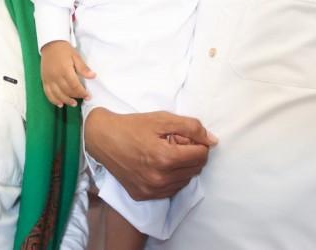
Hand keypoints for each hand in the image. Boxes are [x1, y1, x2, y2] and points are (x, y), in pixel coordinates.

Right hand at [40, 41, 95, 106]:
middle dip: (76, 96)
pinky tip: (60, 104)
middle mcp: (56, 76)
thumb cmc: (64, 50)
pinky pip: (47, 93)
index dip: (82, 92)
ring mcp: (49, 79)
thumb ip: (83, 68)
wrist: (50, 44)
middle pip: (67, 91)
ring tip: (73, 104)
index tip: (88, 96)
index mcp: (65, 70)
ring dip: (66, 100)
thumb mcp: (76, 56)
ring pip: (57, 94)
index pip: (75, 85)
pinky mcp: (44, 80)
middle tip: (83, 99)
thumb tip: (93, 76)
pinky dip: (53, 100)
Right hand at [84, 108, 216, 199]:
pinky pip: (170, 190)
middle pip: (195, 169)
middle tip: (174, 143)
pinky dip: (171, 177)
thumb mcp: (162, 119)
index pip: (201, 155)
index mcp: (165, 158)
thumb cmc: (132, 126)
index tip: (186, 136)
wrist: (102, 138)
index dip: (198, 143)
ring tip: (166, 153)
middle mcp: (160, 179)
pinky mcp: (144, 196)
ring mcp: (151, 190)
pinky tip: (159, 165)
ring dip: (182, 167)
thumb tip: (213, 141)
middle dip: (191, 154)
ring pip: (185, 181)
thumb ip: (191, 127)